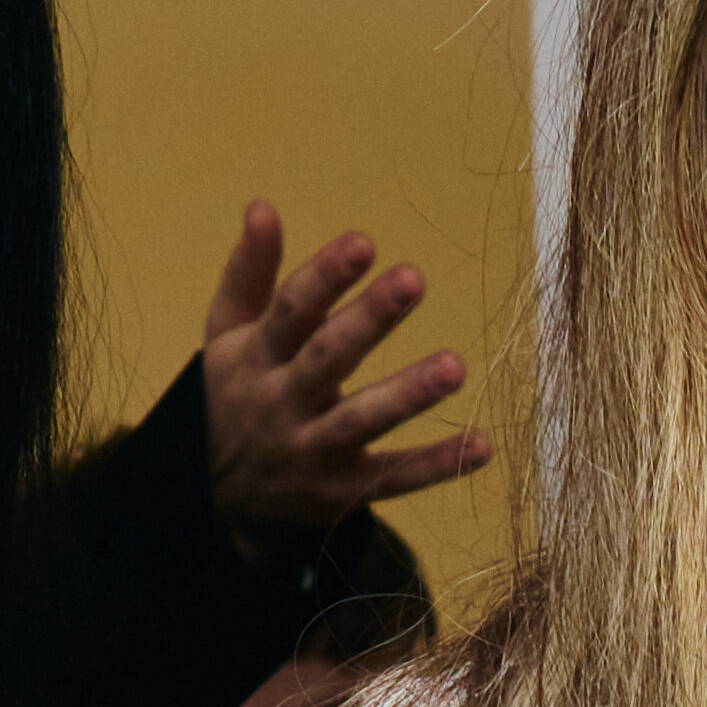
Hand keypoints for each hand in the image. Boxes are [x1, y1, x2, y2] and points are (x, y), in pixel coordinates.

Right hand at [196, 206, 486, 545]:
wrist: (225, 500)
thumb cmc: (240, 394)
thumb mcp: (229, 336)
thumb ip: (249, 274)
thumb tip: (262, 206)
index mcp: (255, 357)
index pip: (290, 312)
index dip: (324, 277)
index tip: (363, 243)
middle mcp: (282, 404)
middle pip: (327, 358)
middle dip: (369, 320)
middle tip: (413, 279)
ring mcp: (313, 452)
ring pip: (363, 420)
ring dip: (409, 394)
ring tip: (456, 366)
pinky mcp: (342, 492)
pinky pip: (393, 478)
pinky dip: (437, 464)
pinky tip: (481, 446)